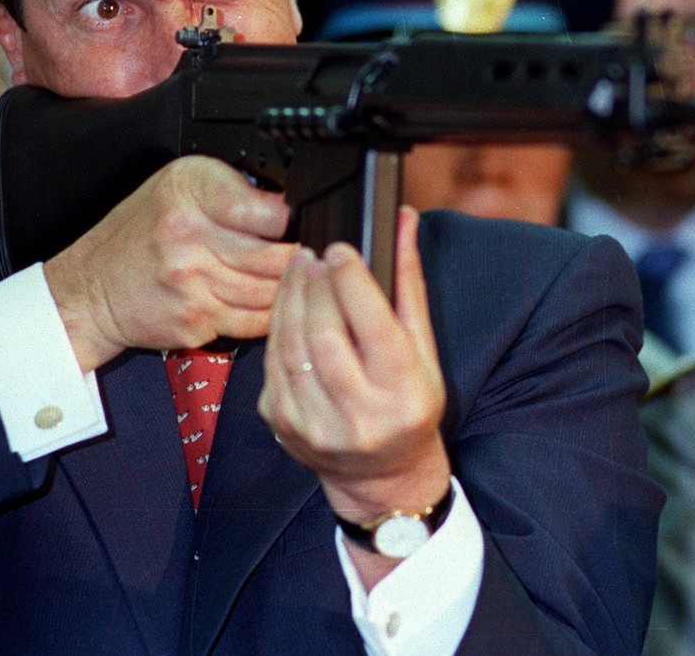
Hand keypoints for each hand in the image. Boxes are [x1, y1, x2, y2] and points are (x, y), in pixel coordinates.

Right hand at [43, 155, 295, 371]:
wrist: (93, 287)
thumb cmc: (141, 231)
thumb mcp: (178, 183)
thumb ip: (231, 186)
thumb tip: (287, 201)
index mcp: (188, 195)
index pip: (265, 211)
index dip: (291, 218)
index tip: (299, 220)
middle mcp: (188, 239)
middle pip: (275, 256)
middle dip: (300, 256)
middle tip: (311, 253)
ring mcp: (193, 287)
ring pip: (271, 293)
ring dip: (291, 288)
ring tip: (299, 278)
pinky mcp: (197, 323)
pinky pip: (255, 322)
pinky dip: (272, 314)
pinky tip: (275, 302)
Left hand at [258, 206, 450, 526]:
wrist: (381, 476)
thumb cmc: (407, 404)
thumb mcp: (423, 350)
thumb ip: (409, 283)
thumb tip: (402, 220)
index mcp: (403, 395)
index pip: (373, 327)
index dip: (351, 282)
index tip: (340, 249)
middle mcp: (359, 417)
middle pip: (324, 334)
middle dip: (315, 287)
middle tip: (315, 255)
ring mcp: (314, 426)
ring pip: (290, 346)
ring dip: (290, 299)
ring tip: (299, 269)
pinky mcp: (282, 425)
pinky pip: (271, 365)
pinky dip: (278, 327)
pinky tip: (288, 304)